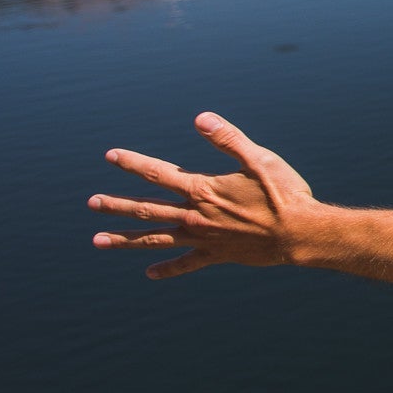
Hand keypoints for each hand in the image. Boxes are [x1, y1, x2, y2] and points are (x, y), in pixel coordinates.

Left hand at [89, 112, 317, 278]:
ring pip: (156, 237)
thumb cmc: (284, 194)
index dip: (133, 163)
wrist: (300, 234)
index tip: (110, 156)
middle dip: (117, 204)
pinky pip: (186, 263)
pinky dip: (167, 268)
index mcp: (203, 189)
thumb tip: (200, 118)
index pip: (158, 173)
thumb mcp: (259, 159)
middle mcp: (196, 215)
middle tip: (92, 203)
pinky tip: (150, 273)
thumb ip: (228, 139)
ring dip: (125, 239)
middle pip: (147, 209)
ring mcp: (204, 238)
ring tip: (97, 240)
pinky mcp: (217, 254)